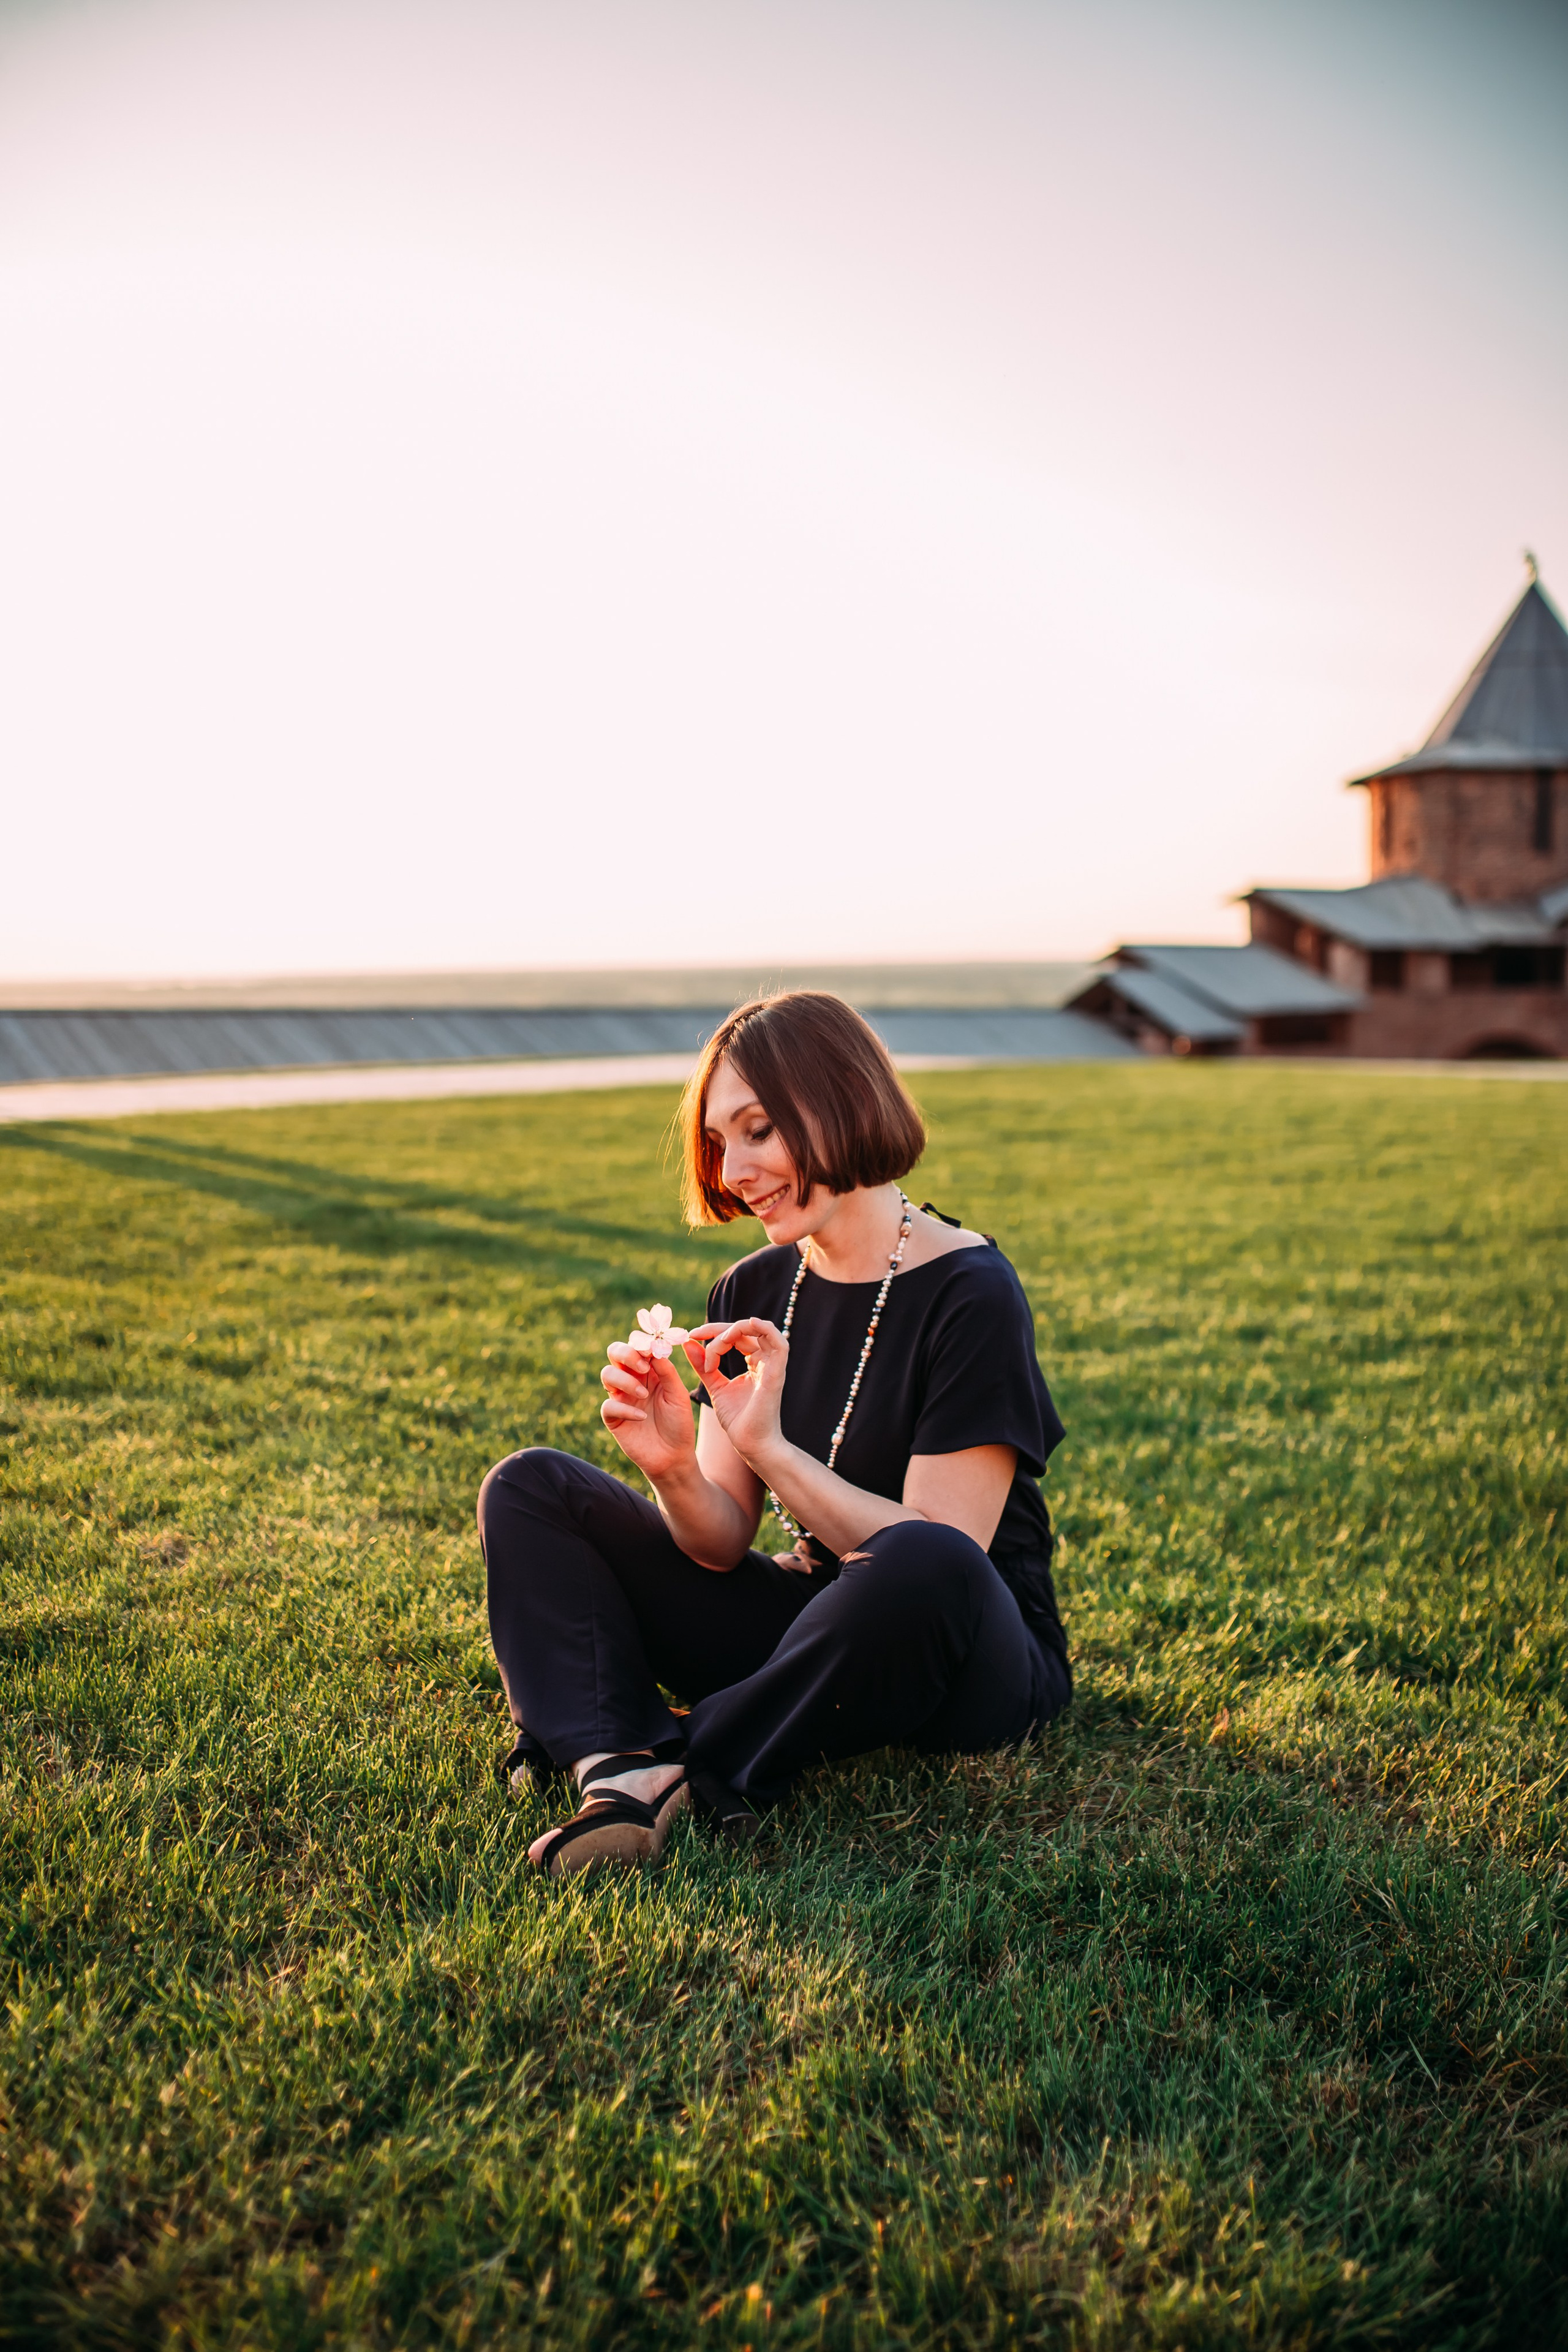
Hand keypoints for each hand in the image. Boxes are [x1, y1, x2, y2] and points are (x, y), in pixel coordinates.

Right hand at [600, 1340, 698, 1483]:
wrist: (674, 1456)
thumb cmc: (679, 1423)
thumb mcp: (678, 1395)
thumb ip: (667, 1371)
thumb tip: (655, 1348)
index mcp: (649, 1370)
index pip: (637, 1346)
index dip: (641, 1342)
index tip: (652, 1347)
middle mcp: (631, 1380)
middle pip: (615, 1353)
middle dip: (626, 1353)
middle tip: (642, 1365)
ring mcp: (621, 1398)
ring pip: (607, 1374)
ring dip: (625, 1380)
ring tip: (644, 1394)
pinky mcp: (613, 1418)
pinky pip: (608, 1405)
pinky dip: (624, 1409)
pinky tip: (641, 1417)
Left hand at [685, 1318, 788, 1469]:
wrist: (750, 1444)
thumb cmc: (738, 1420)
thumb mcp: (715, 1386)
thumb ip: (704, 1365)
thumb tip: (688, 1343)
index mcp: (754, 1363)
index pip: (736, 1336)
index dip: (713, 1331)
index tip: (690, 1336)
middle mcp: (766, 1361)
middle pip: (745, 1330)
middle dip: (718, 1329)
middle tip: (695, 1334)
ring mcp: (773, 1366)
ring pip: (761, 1331)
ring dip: (737, 1328)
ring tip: (718, 1340)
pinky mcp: (777, 1374)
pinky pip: (779, 1343)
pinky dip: (765, 1329)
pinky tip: (748, 1324)